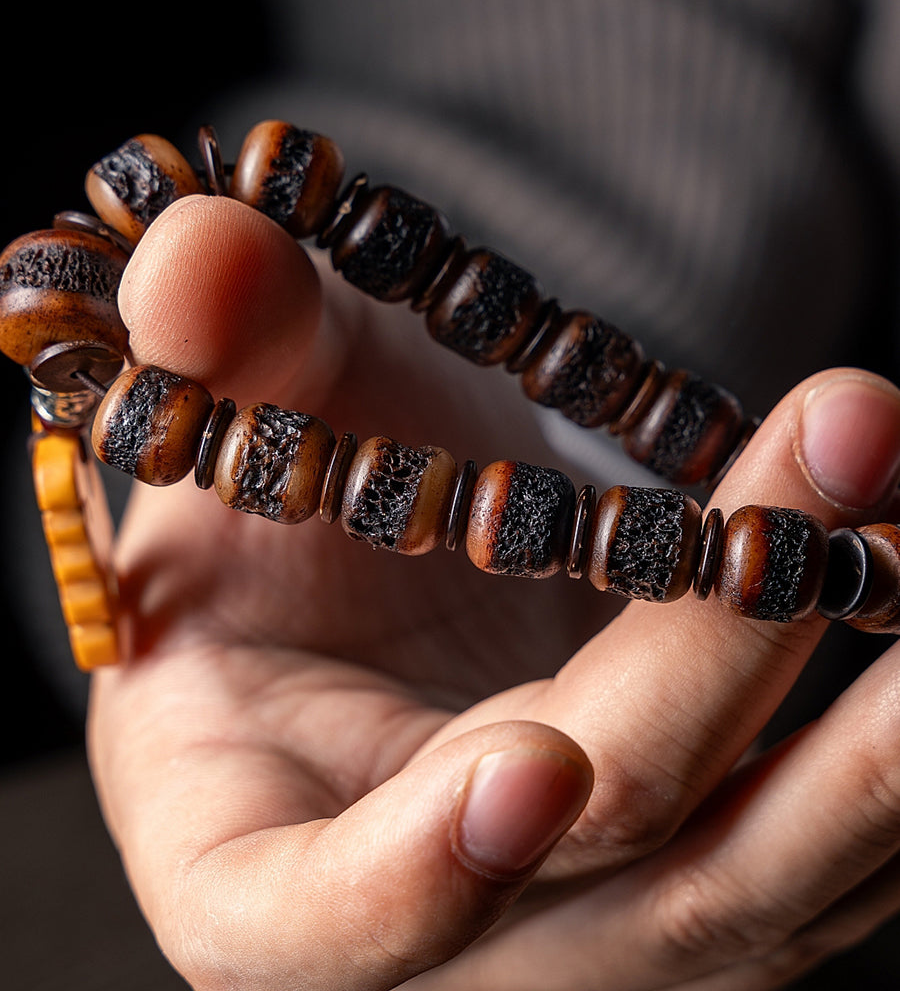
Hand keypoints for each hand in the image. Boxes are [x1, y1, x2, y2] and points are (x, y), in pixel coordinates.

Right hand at [89, 195, 899, 989]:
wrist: (395, 576)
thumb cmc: (286, 510)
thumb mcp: (252, 418)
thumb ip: (224, 346)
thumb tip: (201, 251)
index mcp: (243, 844)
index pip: (308, 919)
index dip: (412, 872)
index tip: (539, 757)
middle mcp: (432, 931)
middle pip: (598, 854)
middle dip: (725, 650)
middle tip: (853, 438)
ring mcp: (585, 924)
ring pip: (754, 883)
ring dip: (871, 737)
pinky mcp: (695, 878)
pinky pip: (820, 854)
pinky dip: (888, 749)